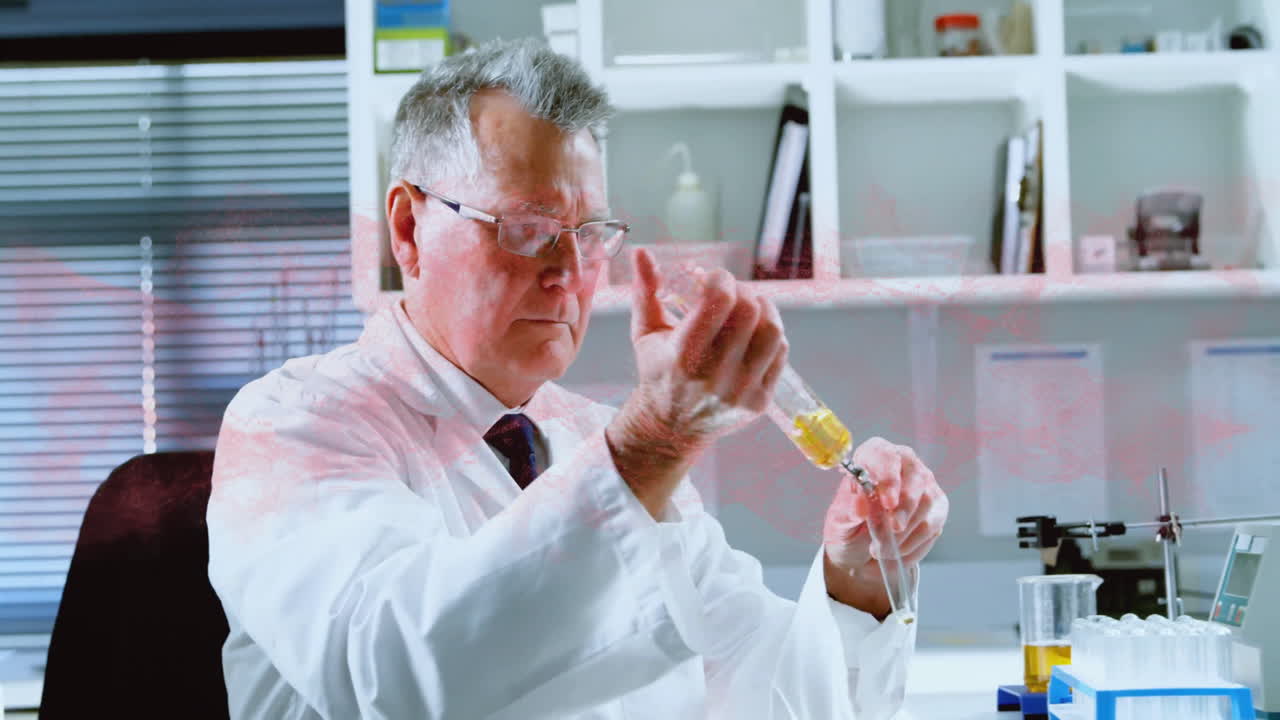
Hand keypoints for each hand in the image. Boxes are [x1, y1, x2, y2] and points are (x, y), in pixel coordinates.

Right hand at [605, 248, 788, 517]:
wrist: (671, 426)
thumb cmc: (658, 371)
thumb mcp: (645, 333)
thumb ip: (646, 291)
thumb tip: (641, 251)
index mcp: (683, 356)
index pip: (719, 300)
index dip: (721, 278)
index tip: (713, 279)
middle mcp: (714, 376)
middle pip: (750, 311)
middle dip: (742, 291)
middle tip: (731, 294)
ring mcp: (740, 391)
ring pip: (772, 331)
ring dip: (763, 310)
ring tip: (748, 309)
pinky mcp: (760, 401)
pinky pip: (780, 353)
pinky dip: (770, 335)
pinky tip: (753, 335)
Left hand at [822, 437, 948, 617]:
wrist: (858, 550)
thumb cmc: (848, 524)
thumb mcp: (839, 520)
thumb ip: (848, 510)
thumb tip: (860, 507)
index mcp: (874, 456)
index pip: (886, 455)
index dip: (889, 478)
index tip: (887, 504)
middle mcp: (904, 464)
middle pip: (916, 476)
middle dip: (904, 507)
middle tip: (893, 530)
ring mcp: (924, 485)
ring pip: (927, 502)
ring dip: (906, 531)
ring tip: (881, 550)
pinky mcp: (937, 508)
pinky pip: (933, 525)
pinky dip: (914, 544)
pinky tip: (896, 554)